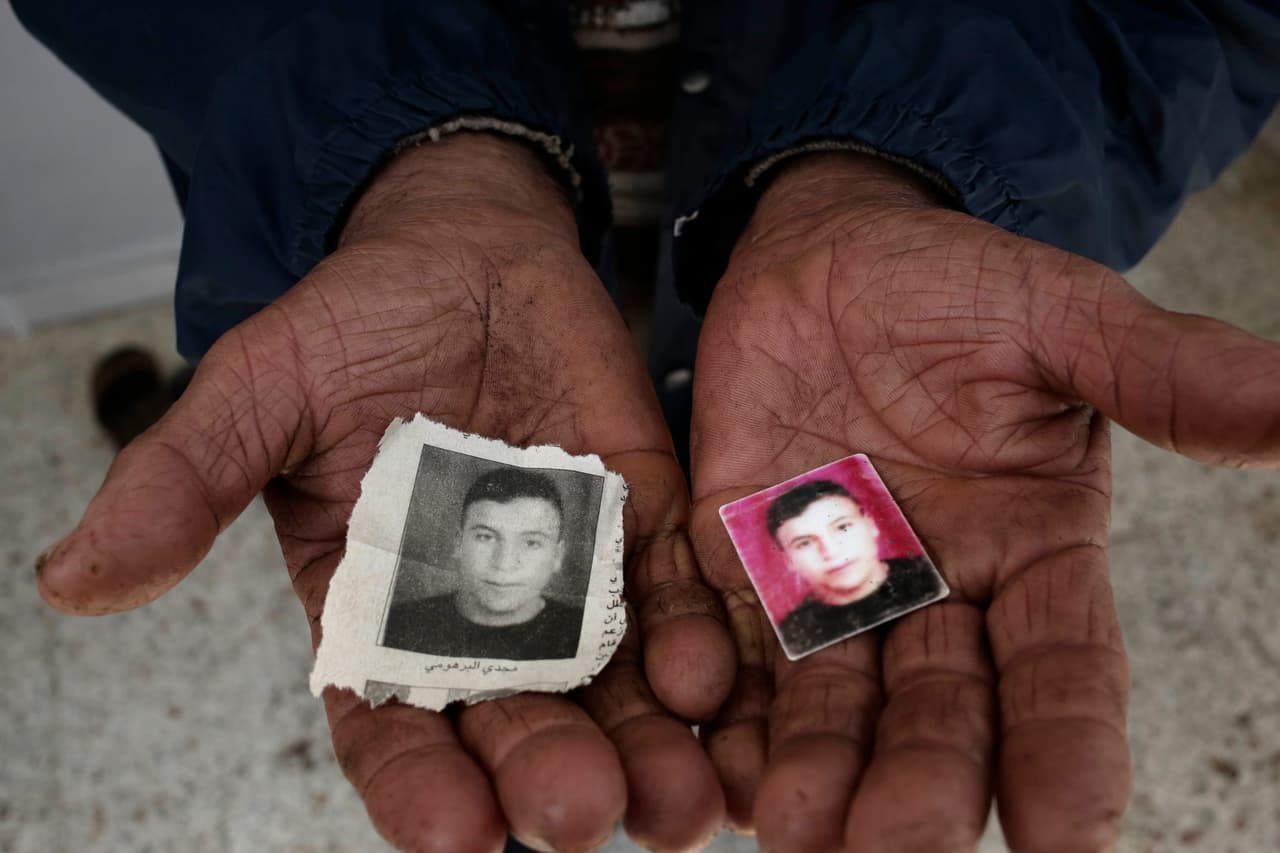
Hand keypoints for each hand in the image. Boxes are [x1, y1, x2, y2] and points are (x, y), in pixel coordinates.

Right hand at [36, 134, 733, 852]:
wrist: (464, 248)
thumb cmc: (353, 321)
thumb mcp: (257, 393)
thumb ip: (185, 481)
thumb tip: (71, 580)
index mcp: (377, 608)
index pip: (390, 719)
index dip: (415, 781)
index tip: (451, 836)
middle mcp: (479, 613)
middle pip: (516, 718)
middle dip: (547, 775)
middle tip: (580, 819)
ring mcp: (567, 572)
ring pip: (608, 681)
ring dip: (645, 744)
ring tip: (677, 804)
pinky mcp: (639, 519)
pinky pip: (671, 589)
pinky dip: (691, 638)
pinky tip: (709, 680)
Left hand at [689, 153, 1279, 850]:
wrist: (828, 254)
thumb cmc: (955, 286)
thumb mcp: (1059, 320)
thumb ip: (1158, 371)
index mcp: (1032, 554)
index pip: (1063, 674)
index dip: (1069, 751)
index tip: (1073, 835)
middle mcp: (936, 591)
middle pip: (940, 712)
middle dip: (925, 783)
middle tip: (899, 847)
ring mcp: (832, 585)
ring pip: (832, 700)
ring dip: (818, 769)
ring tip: (795, 831)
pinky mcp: (740, 560)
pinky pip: (733, 644)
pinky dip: (726, 703)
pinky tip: (720, 758)